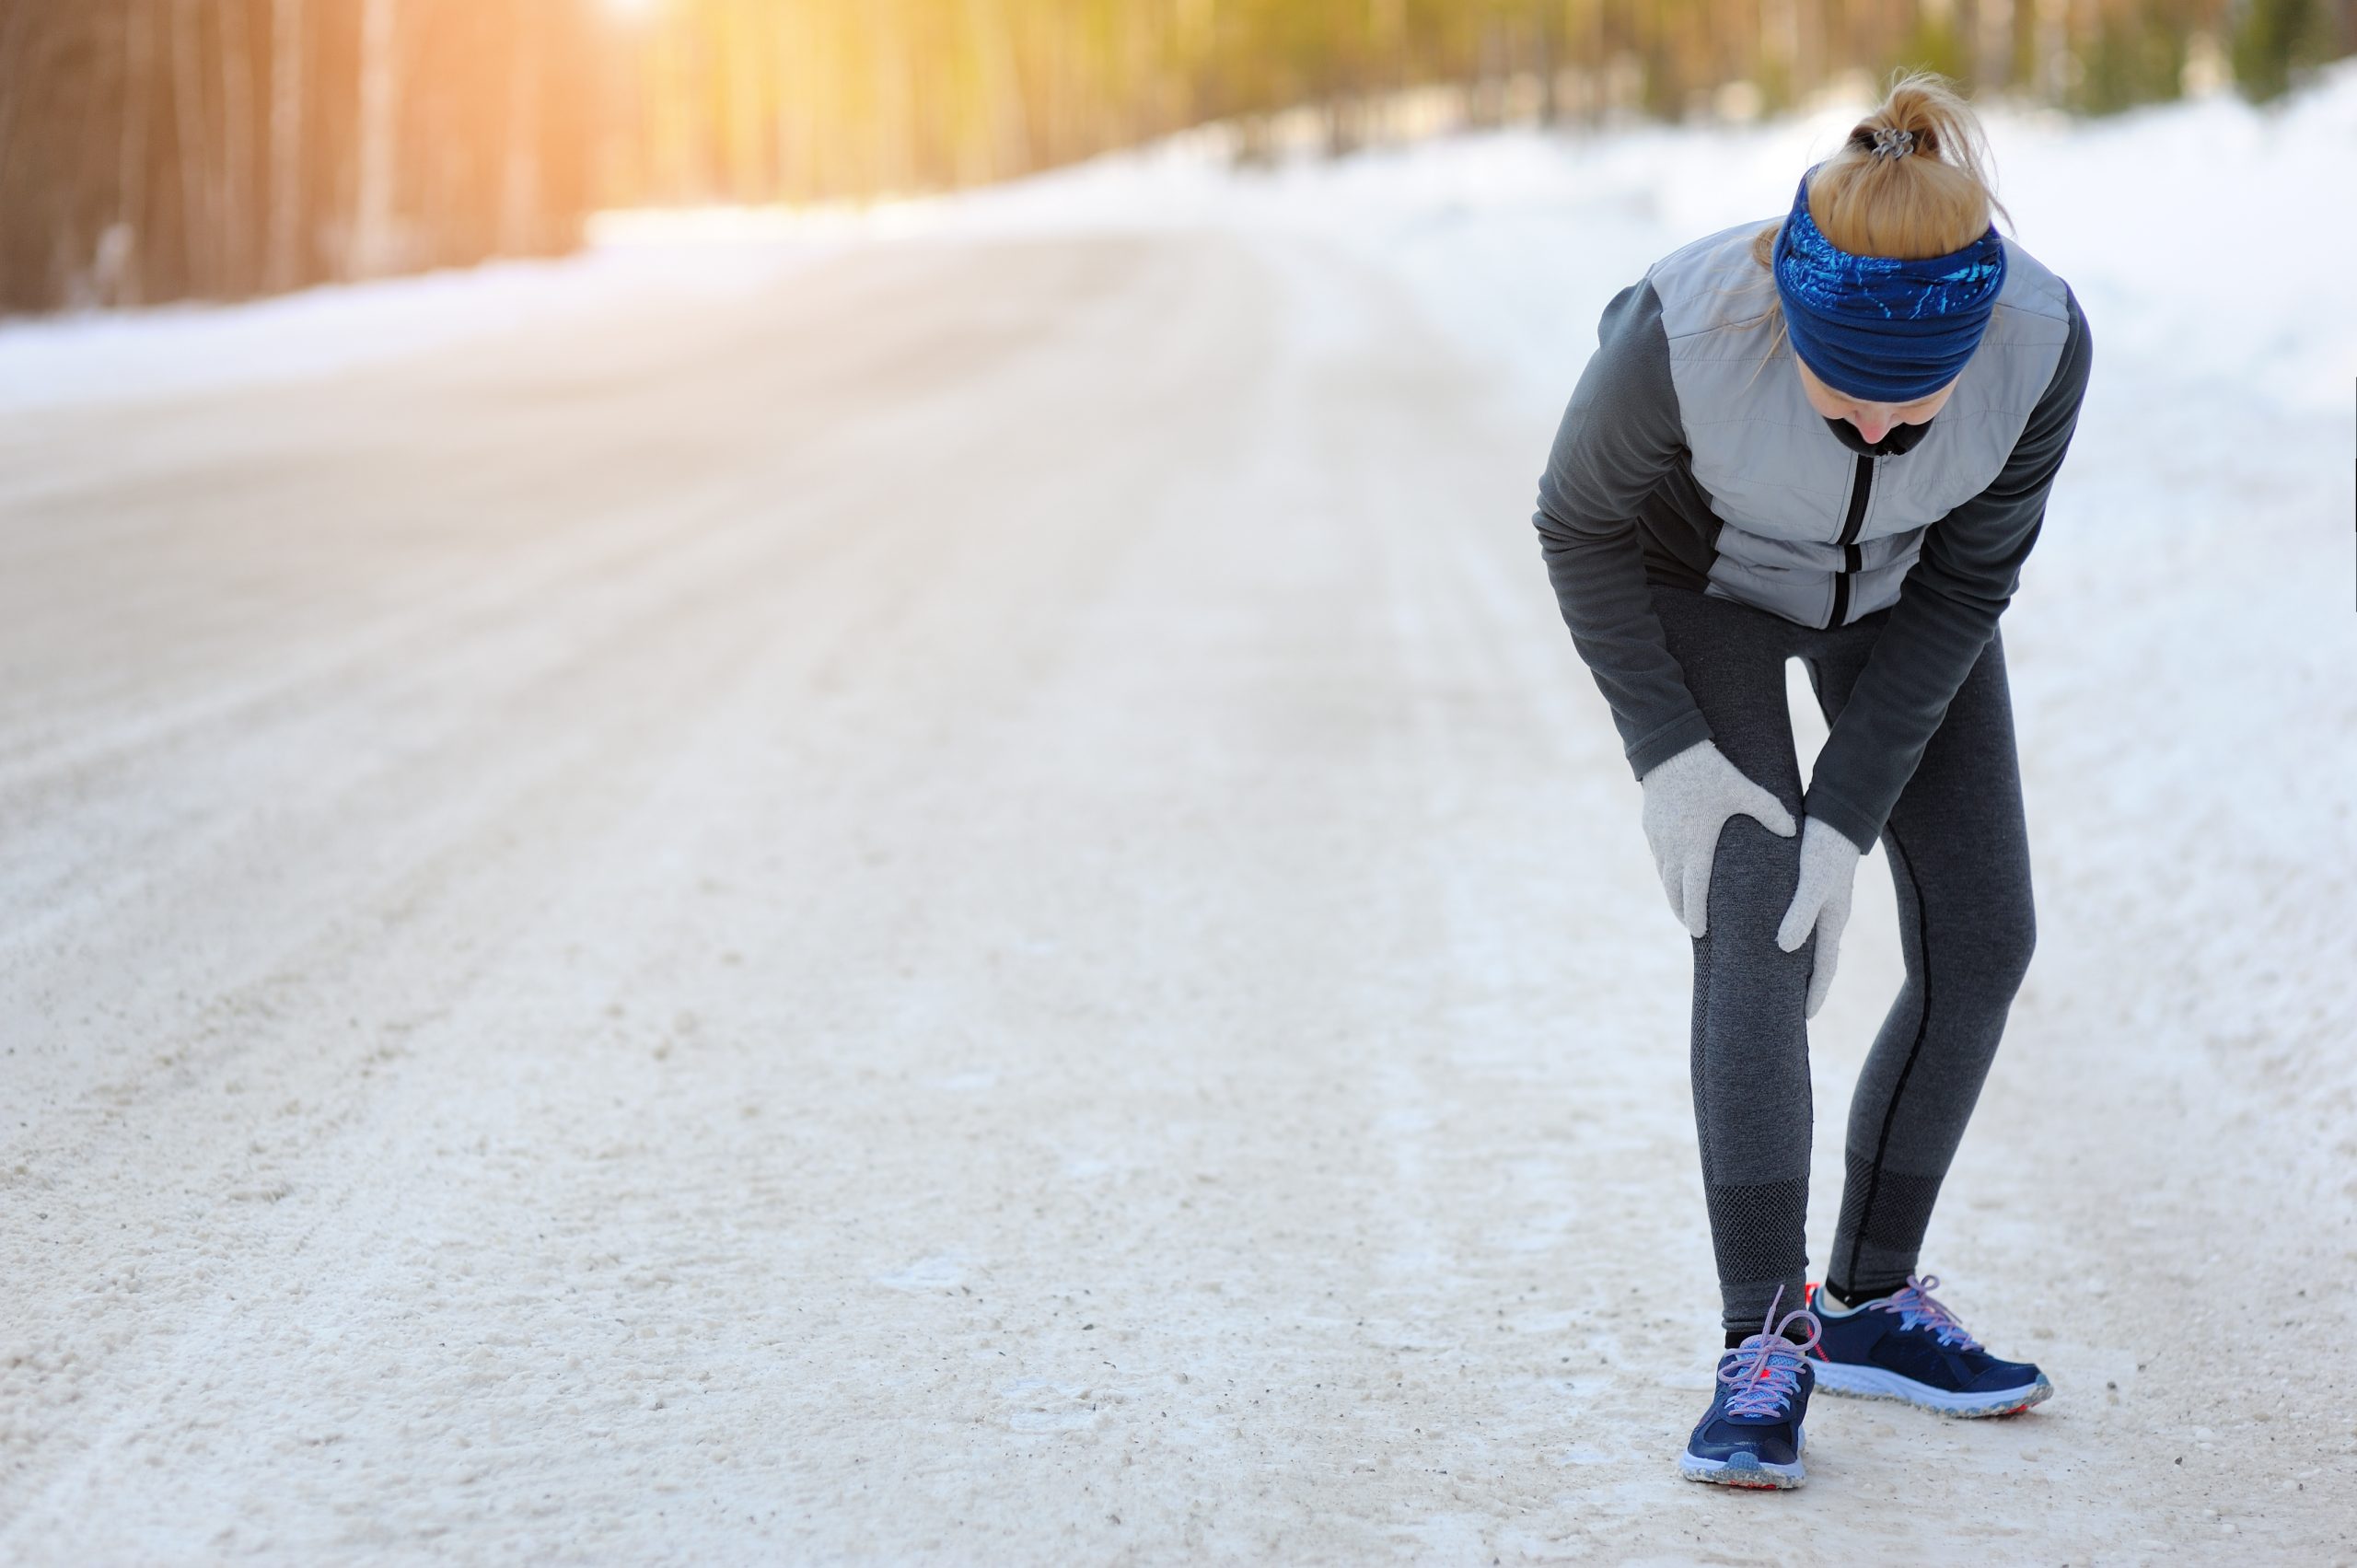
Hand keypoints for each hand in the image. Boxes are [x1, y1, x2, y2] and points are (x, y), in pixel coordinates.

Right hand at [1638, 740, 1795, 937]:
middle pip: (1673, 891)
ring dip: (1673, 893)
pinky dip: (1667, 872)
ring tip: (1685, 905)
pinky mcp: (1650, 825)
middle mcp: (1672, 847)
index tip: (1699, 933)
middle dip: (1682, 912)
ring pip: (1663, 876)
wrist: (1668, 748)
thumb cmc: (1708, 771)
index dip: (1695, 915)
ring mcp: (1658, 837)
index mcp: (1696, 845)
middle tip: (1694, 928)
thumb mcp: (1743, 790)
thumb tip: (1793, 832)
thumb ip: (1770, 812)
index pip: (1693, 892)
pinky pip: (1658, 857)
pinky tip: (1676, 871)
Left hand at [1777, 817, 1863, 1018]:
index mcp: (1832, 921)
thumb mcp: (1813, 881)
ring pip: (1807, 941)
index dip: (1814, 994)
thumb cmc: (1825, 847)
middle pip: (1816, 960)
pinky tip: (1769, 936)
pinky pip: (1798, 920)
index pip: (1824, 968)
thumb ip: (1800, 913)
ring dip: (1794, 962)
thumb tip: (1783, 948)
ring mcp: (1820, 902)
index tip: (1804, 1018)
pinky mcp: (1809, 887)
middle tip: (1787, 1008)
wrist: (1836, 813)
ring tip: (1775, 979)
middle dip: (1804, 985)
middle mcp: (1828, 916)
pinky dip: (1787, 935)